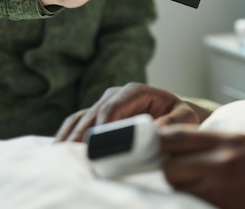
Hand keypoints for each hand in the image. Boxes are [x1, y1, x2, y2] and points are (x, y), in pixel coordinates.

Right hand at [55, 82, 210, 141]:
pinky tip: (59, 149)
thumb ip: (173, 122)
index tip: (97, 142)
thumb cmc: (181, 115)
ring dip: (71, 135)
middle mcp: (116, 95)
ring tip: (63, 153)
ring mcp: (104, 104)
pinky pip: (77, 123)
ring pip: (82, 118)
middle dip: (84, 133)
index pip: (113, 106)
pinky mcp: (97, 116)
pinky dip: (67, 134)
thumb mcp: (185, 117)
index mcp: (136, 91)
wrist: (176, 116)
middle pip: (94, 113)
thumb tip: (153, 131)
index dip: (103, 123)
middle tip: (76, 152)